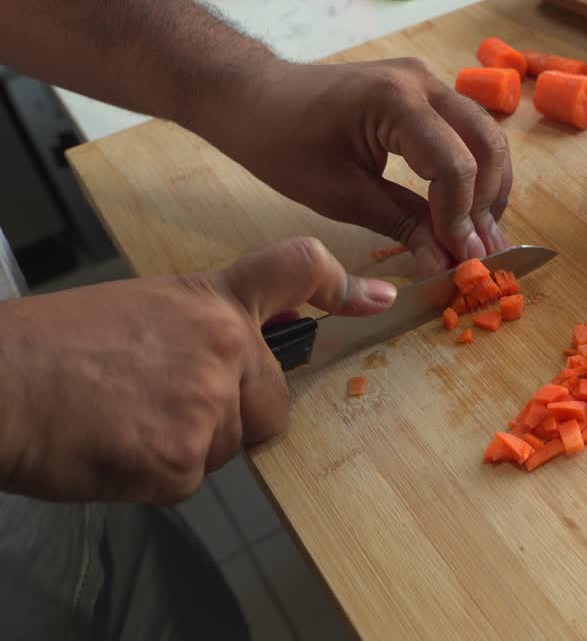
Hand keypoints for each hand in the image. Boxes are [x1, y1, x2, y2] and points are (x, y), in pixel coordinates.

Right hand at [0, 237, 394, 503]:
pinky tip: (112, 447)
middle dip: (233, 417)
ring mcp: (209, 404)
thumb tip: (225, 369)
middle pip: (272, 404)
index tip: (372, 298)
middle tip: (163, 407)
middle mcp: (225, 348)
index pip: (295, 272)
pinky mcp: (184, 459)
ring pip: (229, 446)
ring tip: (123, 421)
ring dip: (186, 447)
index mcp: (212, 303)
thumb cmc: (49, 348)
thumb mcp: (139, 310)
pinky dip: (153, 475)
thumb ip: (197, 333)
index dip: (337, 285)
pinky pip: (189, 479)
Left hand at [195, 58, 511, 276]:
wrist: (254, 96)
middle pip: (488, 145)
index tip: (458, 258)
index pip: (455, 165)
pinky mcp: (427, 91)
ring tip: (476, 234)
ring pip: (487, 136)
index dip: (461, 218)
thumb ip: (403, 225)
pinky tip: (465, 208)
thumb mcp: (340, 195)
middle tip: (478, 250)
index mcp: (395, 101)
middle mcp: (423, 81)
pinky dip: (475, 170)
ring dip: (489, 187)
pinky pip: (468, 131)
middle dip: (487, 203)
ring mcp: (429, 81)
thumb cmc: (282, 142)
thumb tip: (447, 264)